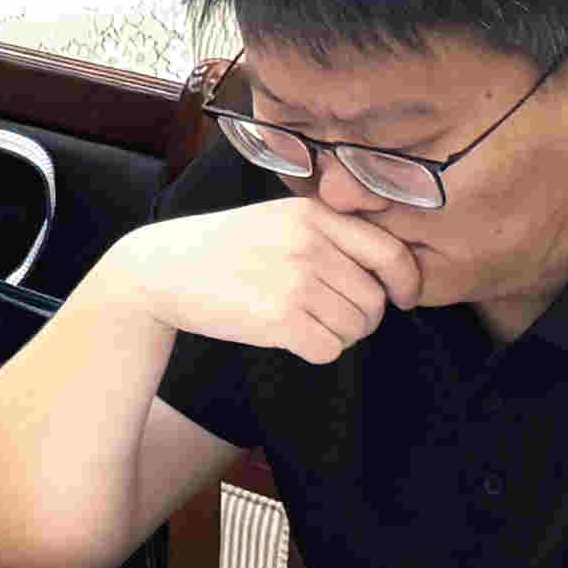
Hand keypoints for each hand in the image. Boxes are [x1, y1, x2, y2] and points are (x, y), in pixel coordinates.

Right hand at [119, 199, 420, 362]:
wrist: (160, 268)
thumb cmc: (221, 249)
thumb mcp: (277, 220)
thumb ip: (328, 234)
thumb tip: (388, 272)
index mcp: (313, 216)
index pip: (391, 253)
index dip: (407, 283)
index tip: (403, 299)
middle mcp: (310, 244)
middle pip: (375, 300)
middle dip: (360, 318)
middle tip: (327, 317)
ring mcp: (295, 280)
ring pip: (356, 328)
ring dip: (336, 336)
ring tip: (301, 323)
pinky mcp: (278, 317)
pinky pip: (329, 349)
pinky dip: (314, 352)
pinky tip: (288, 337)